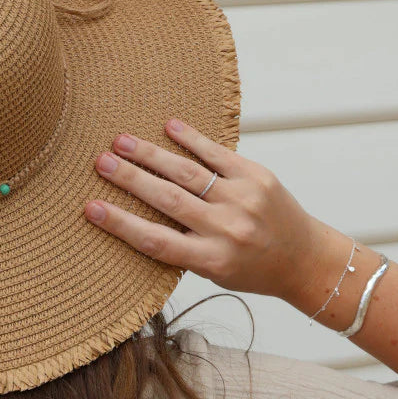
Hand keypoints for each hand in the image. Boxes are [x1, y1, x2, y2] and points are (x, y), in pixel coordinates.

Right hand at [83, 117, 320, 300]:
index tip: (91, 208)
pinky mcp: (257, 176)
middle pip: (168, 199)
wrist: (306, 260)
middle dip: (130, 179)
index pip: (156, 241)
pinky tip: (169, 126)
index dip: (121, 224)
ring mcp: (244, 199)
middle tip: (100, 162)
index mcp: (212, 260)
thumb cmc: (252, 269)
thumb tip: (133, 217)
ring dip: (150, 154)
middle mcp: (228, 230)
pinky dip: (192, 139)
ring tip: (120, 141)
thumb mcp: (214, 272)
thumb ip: (180, 248)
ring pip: (188, 172)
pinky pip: (218, 154)